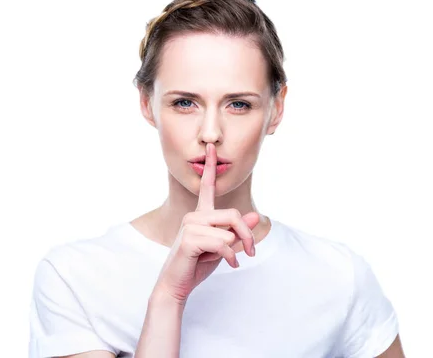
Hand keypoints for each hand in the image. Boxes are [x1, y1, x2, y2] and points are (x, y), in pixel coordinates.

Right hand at [153, 142, 259, 303]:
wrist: (177, 285)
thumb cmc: (197, 265)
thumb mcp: (224, 247)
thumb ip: (238, 232)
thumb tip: (256, 216)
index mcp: (200, 215)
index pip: (207, 187)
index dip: (210, 167)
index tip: (212, 148)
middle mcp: (194, 216)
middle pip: (232, 214)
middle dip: (246, 235)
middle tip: (251, 251)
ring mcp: (190, 226)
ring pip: (229, 230)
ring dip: (235, 249)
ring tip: (226, 260)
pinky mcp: (189, 239)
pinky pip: (222, 243)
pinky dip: (230, 257)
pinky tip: (229, 265)